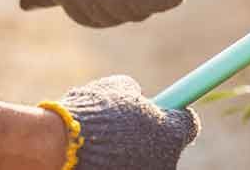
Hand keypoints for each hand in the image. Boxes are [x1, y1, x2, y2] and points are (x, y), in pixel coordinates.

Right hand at [58, 76, 198, 169]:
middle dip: (150, 136)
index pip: (189, 124)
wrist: (60, 147)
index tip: (166, 109)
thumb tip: (135, 95)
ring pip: (145, 160)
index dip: (175, 114)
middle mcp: (166, 162)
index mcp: (172, 133)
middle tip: (126, 126)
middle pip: (167, 147)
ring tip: (103, 142)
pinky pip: (127, 168)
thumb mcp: (116, 88)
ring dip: (132, 152)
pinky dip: (117, 163)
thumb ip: (134, 92)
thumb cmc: (91, 114)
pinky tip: (96, 157)